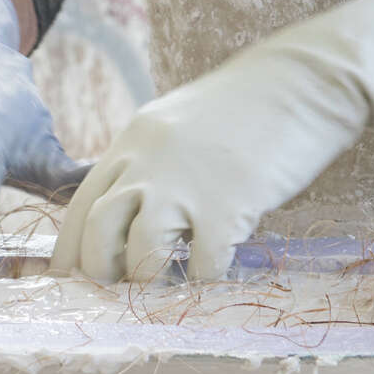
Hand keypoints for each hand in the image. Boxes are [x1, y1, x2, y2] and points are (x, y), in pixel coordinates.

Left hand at [51, 28, 367, 282]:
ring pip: (141, 257)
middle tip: (119, 290)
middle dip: (102, 273)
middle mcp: (146, 164)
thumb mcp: (174, 124)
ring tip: (167, 286)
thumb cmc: (246, 105)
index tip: (70, 280)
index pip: (80, 206)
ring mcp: (185, 187)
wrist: (303, 83)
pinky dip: (204, 282)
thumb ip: (146, 162)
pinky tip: (215, 274)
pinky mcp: (227, 208)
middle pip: (99, 234)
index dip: (70, 250)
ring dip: (150, 281)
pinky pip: (202, 268)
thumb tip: (125, 212)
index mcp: (131, 142)